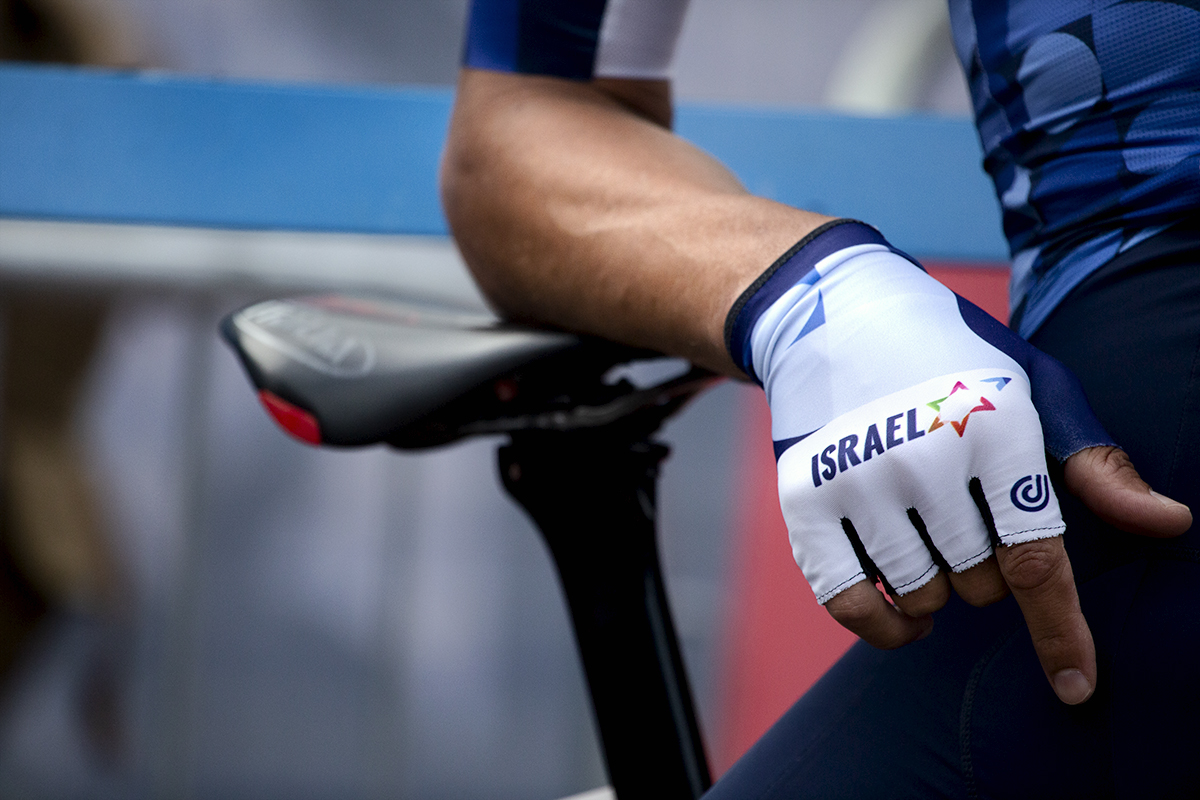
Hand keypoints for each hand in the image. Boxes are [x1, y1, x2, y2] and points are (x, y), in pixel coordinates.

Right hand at [727, 220, 1191, 703]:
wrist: (836, 316)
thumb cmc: (954, 361)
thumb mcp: (1037, 390)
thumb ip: (1094, 466)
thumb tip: (1171, 523)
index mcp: (995, 425)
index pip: (1037, 558)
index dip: (1060, 632)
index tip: (1076, 687)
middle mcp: (923, 453)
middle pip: (979, 585)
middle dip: (987, 570)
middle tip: (966, 515)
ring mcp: (856, 476)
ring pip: (920, 597)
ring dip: (937, 591)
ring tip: (928, 537)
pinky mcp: (803, 497)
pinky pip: (848, 603)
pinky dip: (882, 627)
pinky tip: (901, 618)